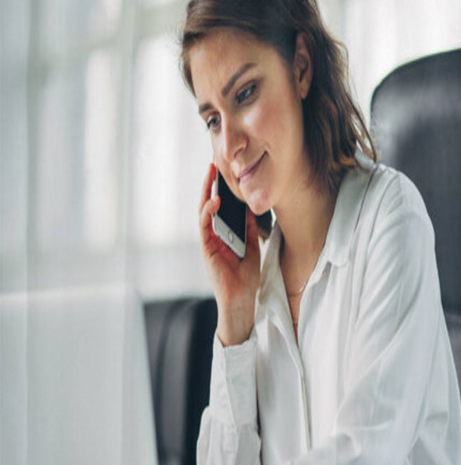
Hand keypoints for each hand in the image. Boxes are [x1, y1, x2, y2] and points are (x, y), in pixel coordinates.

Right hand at [199, 163, 261, 344]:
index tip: (225, 173)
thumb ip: (250, 228)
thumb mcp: (253, 247)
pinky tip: (216, 200)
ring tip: (211, 173)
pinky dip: (209, 212)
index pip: (220, 208)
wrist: (241, 300)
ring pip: (203, 211)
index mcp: (224, 235)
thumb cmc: (246, 278)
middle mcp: (213, 236)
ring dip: (206, 192)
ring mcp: (208, 242)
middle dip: (210, 185)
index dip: (220, 190)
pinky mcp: (207, 248)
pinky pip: (204, 226)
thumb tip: (252, 208)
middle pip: (209, 205)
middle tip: (213, 164)